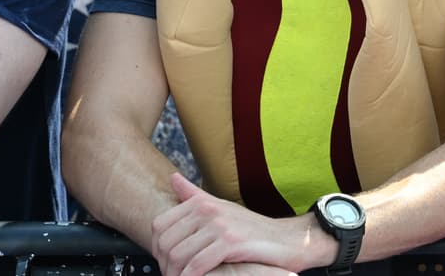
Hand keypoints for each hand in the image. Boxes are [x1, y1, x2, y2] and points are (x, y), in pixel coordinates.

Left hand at [151, 174, 329, 275]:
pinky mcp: (231, 243)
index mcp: (202, 203)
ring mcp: (220, 226)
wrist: (288, 240)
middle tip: (173, 275)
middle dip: (165, 265)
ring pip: (178, 255)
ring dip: (176, 274)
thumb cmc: (253, 230)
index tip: (166, 262)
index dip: (156, 248)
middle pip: (166, 242)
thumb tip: (173, 178)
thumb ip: (195, 196)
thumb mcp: (223, 208)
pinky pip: (197, 265)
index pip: (159, 225)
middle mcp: (209, 210)